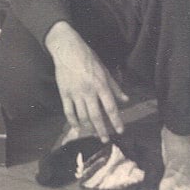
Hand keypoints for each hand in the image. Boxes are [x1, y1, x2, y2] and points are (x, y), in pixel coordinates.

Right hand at [46, 24, 126, 142]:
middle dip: (102, 129)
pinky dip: (73, 121)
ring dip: (89, 128)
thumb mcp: (104, 70)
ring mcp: (75, 93)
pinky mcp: (64, 93)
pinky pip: (68, 111)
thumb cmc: (88, 58)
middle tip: (105, 140)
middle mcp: (88, 91)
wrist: (67, 49)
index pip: (110, 107)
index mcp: (100, 85)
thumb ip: (115, 86)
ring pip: (82, 116)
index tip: (120, 131)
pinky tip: (77, 128)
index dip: (116, 120)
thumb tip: (126, 100)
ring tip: (93, 135)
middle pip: (96, 115)